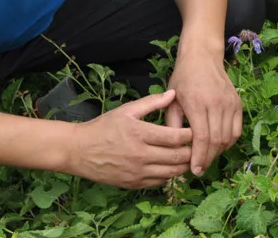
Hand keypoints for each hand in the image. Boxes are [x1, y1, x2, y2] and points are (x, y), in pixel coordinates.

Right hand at [67, 89, 191, 188]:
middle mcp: (141, 155)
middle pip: (179, 157)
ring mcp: (137, 172)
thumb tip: (173, 93)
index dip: (191, 134)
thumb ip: (152, 102)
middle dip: (193, 151)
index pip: (176, 137)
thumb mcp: (126, 110)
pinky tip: (171, 166)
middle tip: (199, 144)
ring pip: (172, 172)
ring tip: (189, 156)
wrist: (78, 151)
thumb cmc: (103, 127)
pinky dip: (169, 175)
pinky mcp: (133, 183)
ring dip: (184, 165)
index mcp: (141, 134)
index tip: (196, 129)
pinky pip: (159, 182)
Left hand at [166, 45, 242, 175]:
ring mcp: (230, 103)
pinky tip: (218, 145)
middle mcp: (217, 104)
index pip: (202, 137)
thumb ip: (173, 125)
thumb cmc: (183, 79)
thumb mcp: (171, 100)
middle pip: (216, 141)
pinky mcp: (238, 104)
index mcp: (198, 103)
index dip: (199, 157)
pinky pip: (236, 130)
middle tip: (199, 169)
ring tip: (206, 158)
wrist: (203, 57)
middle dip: (208, 159)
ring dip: (218, 152)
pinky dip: (228, 142)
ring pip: (228, 138)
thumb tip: (174, 150)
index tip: (194, 170)